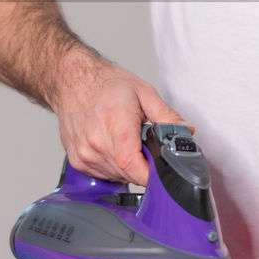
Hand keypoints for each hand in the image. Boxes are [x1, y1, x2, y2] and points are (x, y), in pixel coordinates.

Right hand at [48, 52, 187, 186]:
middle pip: (130, 175)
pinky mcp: (78, 162)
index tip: (162, 170)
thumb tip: (186, 132)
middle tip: (144, 145)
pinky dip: (113, 166)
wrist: (73, 81)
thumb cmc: (106, 85)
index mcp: (116, 124)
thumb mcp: (143, 92)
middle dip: (144, 166)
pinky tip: (112, 147)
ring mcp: (85, 154)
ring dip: (128, 167)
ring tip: (126, 141)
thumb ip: (166, 115)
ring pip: (118, 177)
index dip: (152, 174)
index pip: (134, 166)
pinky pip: (103, 175)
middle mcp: (97, 143)